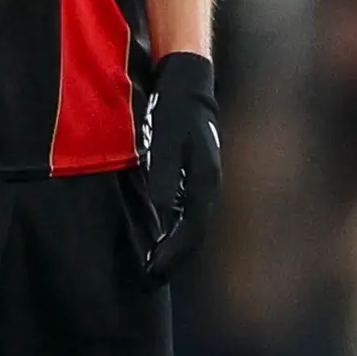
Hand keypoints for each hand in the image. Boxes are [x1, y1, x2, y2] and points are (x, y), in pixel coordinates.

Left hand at [136, 52, 220, 283]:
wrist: (187, 79)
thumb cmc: (174, 107)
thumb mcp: (166, 139)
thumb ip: (164, 174)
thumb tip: (160, 210)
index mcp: (203, 181)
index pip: (189, 231)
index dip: (171, 255)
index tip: (151, 271)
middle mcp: (207, 184)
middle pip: (193, 232)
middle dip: (173, 256)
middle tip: (150, 276)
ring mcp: (202, 178)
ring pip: (190, 222)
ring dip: (174, 243)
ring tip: (153, 261)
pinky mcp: (194, 171)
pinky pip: (185, 208)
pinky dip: (172, 225)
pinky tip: (157, 231)